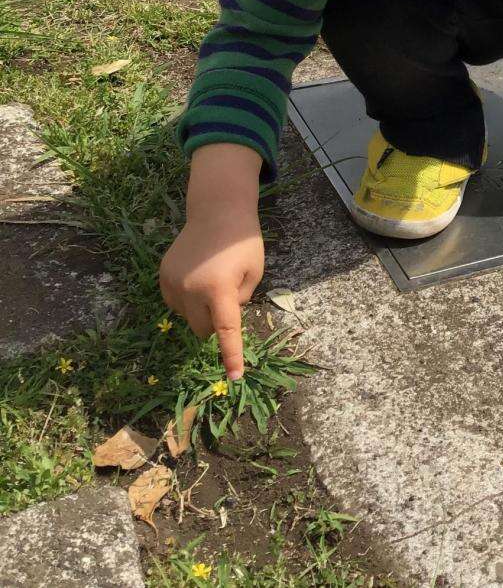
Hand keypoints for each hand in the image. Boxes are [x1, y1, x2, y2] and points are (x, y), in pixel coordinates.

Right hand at [159, 144, 263, 378]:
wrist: (217, 210)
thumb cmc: (243, 242)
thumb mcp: (254, 271)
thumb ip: (240, 301)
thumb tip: (220, 320)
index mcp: (219, 288)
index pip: (226, 331)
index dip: (231, 356)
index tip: (234, 377)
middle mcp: (191, 289)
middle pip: (202, 330)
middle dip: (215, 324)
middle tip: (227, 298)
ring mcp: (173, 283)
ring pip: (187, 318)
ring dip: (200, 311)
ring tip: (212, 280)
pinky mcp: (163, 277)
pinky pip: (175, 303)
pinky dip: (187, 300)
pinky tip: (197, 279)